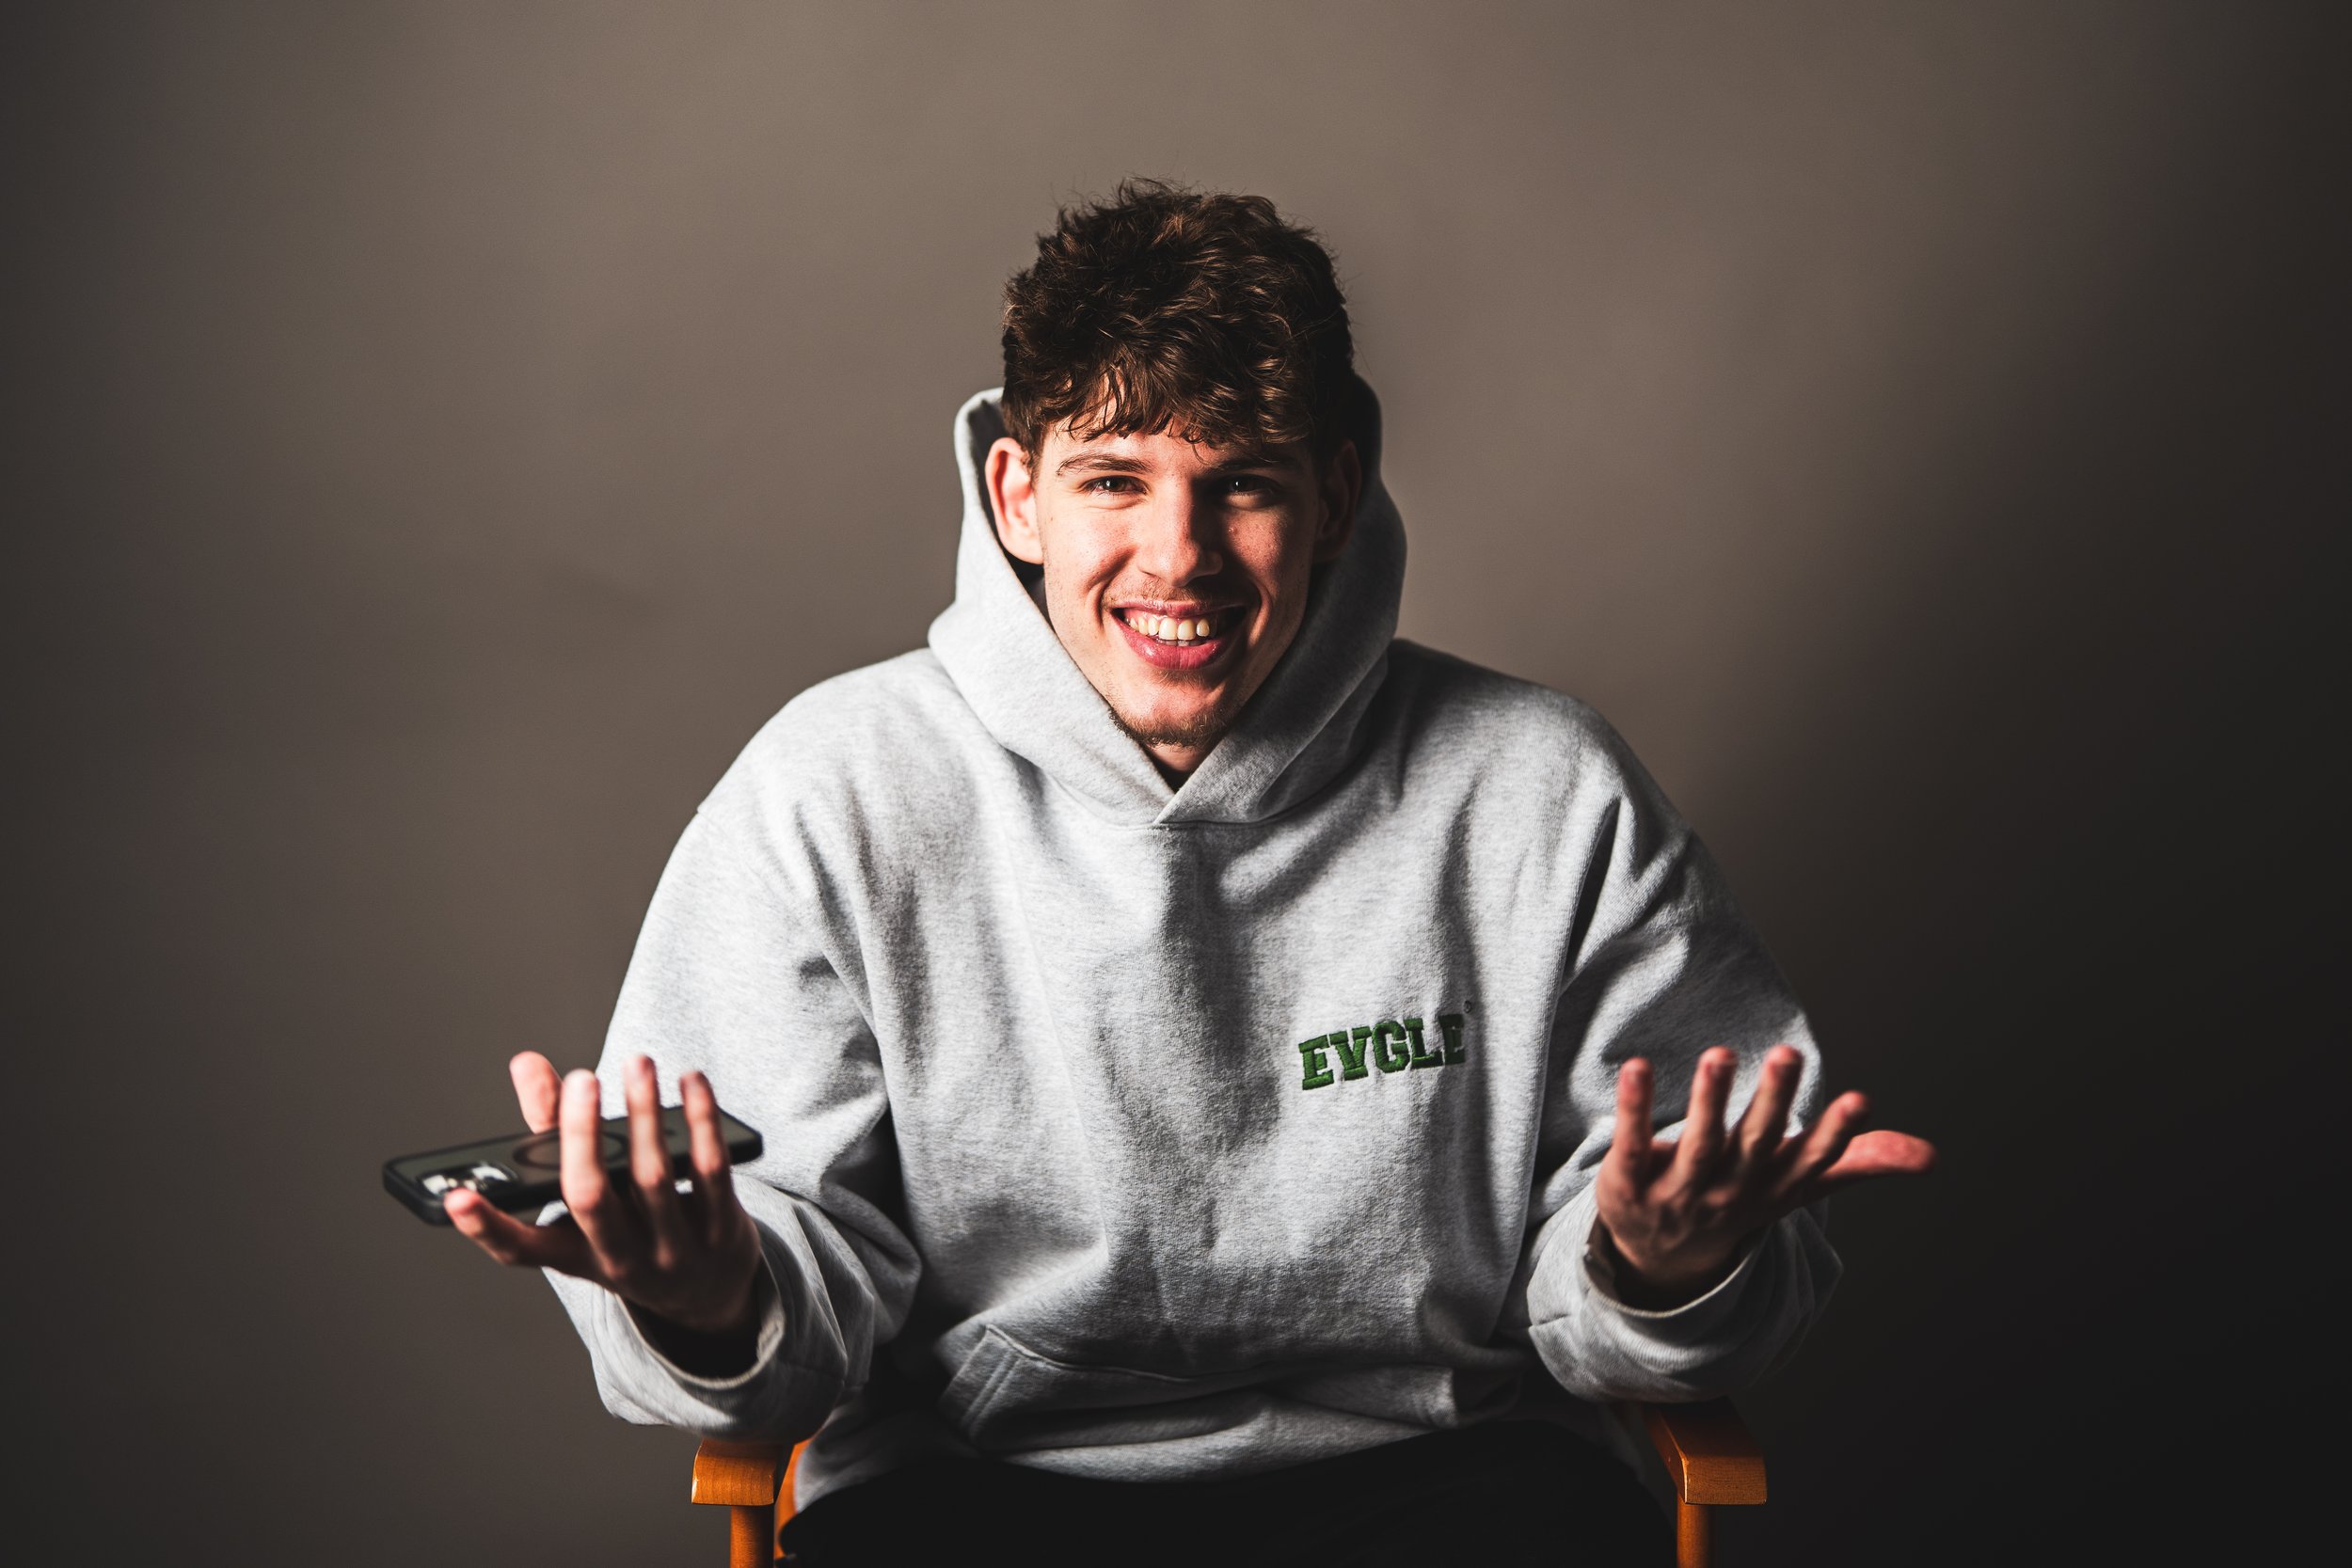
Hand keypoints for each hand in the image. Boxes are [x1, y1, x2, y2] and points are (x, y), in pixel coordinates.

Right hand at [446, 1052, 763, 1336]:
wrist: (707, 1292)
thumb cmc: (631, 1228)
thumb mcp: (587, 1199)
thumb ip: (553, 1130)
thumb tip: (528, 1063)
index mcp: (571, 1254)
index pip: (518, 1250)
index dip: (483, 1228)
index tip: (456, 1198)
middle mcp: (618, 1258)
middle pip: (589, 1199)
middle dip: (582, 1135)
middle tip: (582, 1078)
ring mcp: (672, 1249)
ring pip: (652, 1179)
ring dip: (644, 1114)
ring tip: (638, 1064)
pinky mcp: (722, 1231)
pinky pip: (710, 1171)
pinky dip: (700, 1122)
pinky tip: (691, 1082)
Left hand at [1595, 1044, 1935, 1308]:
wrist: (1659, 1257)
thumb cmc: (1739, 1200)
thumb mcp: (1796, 1186)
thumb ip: (1855, 1162)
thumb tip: (1931, 1158)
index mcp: (1773, 1188)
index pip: (1809, 1162)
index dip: (1835, 1134)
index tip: (1859, 1100)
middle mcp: (1730, 1192)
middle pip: (1755, 1145)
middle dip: (1772, 1101)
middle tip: (1789, 1052)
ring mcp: (1679, 1193)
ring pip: (1698, 1146)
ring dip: (1709, 1100)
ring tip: (1719, 1054)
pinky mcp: (1627, 1185)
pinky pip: (1630, 1145)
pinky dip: (1634, 1109)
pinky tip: (1637, 1067)